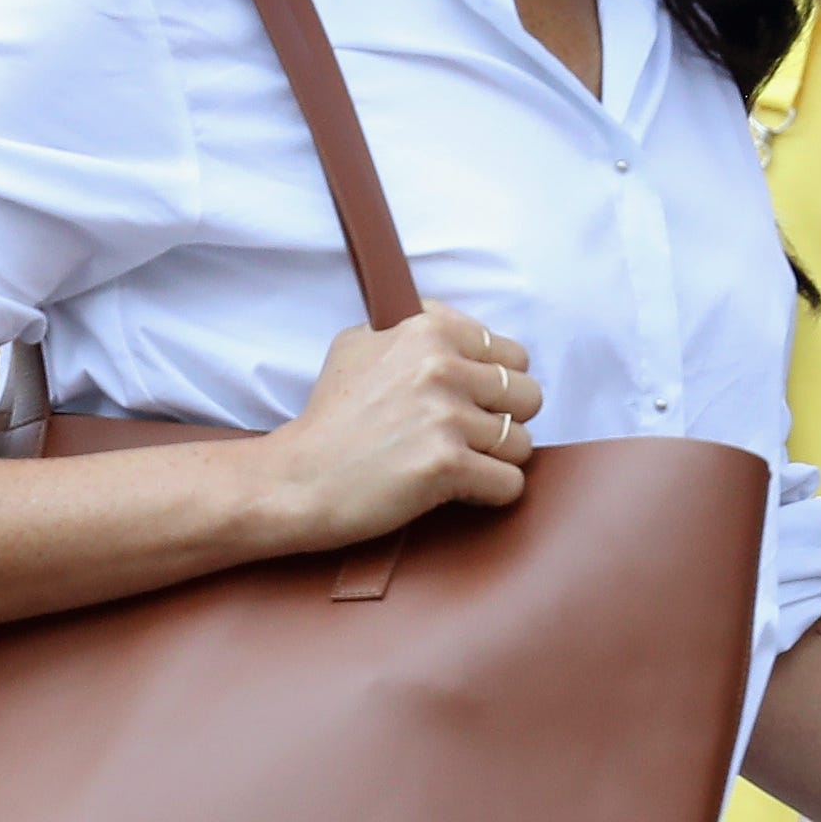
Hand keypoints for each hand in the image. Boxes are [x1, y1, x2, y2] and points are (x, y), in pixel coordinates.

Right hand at [255, 299, 539, 548]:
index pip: (513, 355)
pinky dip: (492, 493)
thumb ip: (413, 328)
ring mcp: (444, 415)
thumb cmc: (328, 418)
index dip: (495, 386)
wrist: (292, 480)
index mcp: (428, 330)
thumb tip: (461, 328)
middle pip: (528, 396)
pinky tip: (460, 491)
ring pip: (523, 442)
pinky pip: (510, 483)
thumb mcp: (358, 343)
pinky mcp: (445, 464)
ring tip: (455, 465)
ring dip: (495, 461)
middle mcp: (440, 366)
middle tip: (466, 439)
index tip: (468, 404)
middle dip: (504, 422)